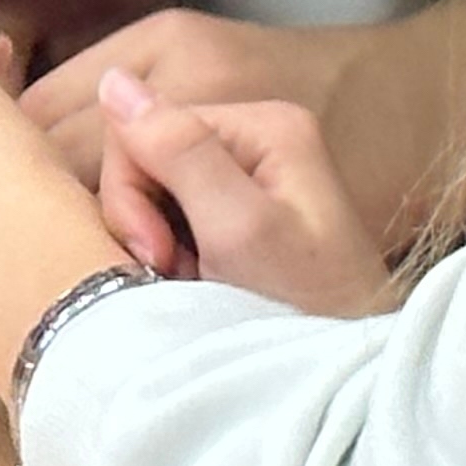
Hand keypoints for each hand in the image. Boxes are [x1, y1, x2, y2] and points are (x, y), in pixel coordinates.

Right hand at [72, 70, 391, 315]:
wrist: (352, 386)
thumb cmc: (307, 312)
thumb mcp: (239, 230)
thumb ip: (179, 151)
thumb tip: (113, 79)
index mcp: (264, 123)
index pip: (145, 125)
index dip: (133, 192)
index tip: (158, 256)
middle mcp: (258, 139)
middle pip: (147, 159)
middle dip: (146, 223)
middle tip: (175, 276)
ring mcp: (251, 180)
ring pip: (154, 196)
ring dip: (157, 248)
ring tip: (192, 289)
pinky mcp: (244, 220)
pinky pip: (173, 223)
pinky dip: (172, 261)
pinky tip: (197, 290)